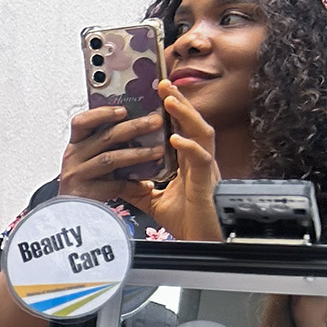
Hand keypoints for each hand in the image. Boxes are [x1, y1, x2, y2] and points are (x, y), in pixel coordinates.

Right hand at [56, 102, 165, 205]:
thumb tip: (138, 122)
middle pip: (105, 137)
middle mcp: (73, 157)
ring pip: (111, 159)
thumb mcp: (90, 158)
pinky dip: (132, 186)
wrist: (71, 214)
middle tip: (156, 122)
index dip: (102, 114)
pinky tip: (146, 185)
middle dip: (134, 127)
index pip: (82, 122)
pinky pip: (114, 186)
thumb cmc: (86, 182)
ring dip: (138, 154)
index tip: (124, 110)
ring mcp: (78, 175)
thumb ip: (105, 143)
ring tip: (158, 151)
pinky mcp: (85, 193)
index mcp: (76, 145)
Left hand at [119, 81, 220, 240]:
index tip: (158, 93)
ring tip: (171, 101)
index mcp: (189, 163)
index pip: (181, 129)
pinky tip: (177, 140)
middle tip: (163, 84)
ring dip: (186, 116)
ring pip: (202, 134)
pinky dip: (189, 148)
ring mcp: (207, 170)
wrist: (202, 242)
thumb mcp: (154, 201)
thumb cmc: (188, 221)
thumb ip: (139, 187)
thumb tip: (119, 179)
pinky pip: (202, 160)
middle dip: (179, 102)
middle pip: (193, 124)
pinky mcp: (208, 183)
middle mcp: (200, 161)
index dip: (172, 110)